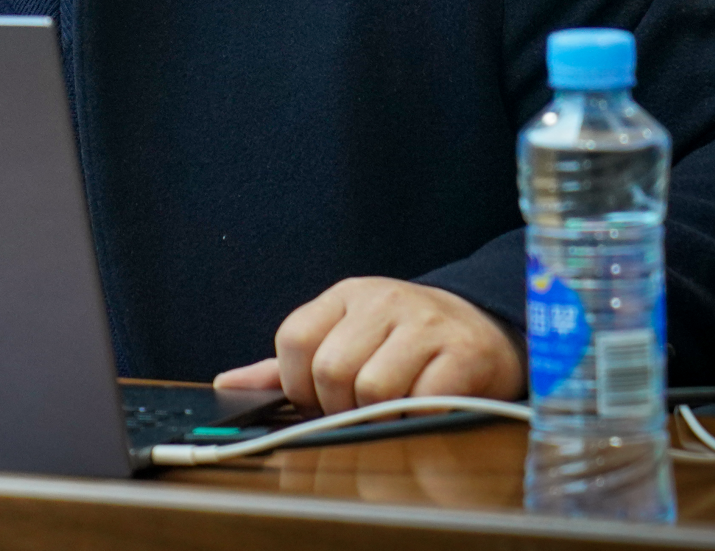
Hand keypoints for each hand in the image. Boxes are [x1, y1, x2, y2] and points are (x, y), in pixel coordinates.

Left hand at [212, 277, 524, 413]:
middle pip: (330, 370)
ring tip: (392, 410)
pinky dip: (415, 420)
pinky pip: (421, 403)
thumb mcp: (346, 337)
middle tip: (358, 410)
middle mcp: (384, 300)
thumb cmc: (405, 341)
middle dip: (337, 406)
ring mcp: (426, 324)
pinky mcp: (464, 354)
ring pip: (372, 390)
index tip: (316, 400)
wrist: (487, 326)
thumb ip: (287, 365)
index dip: (297, 384)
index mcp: (347, 294)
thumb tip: (228, 384)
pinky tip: (423, 410)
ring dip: (377, 417)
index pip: (295, 339)